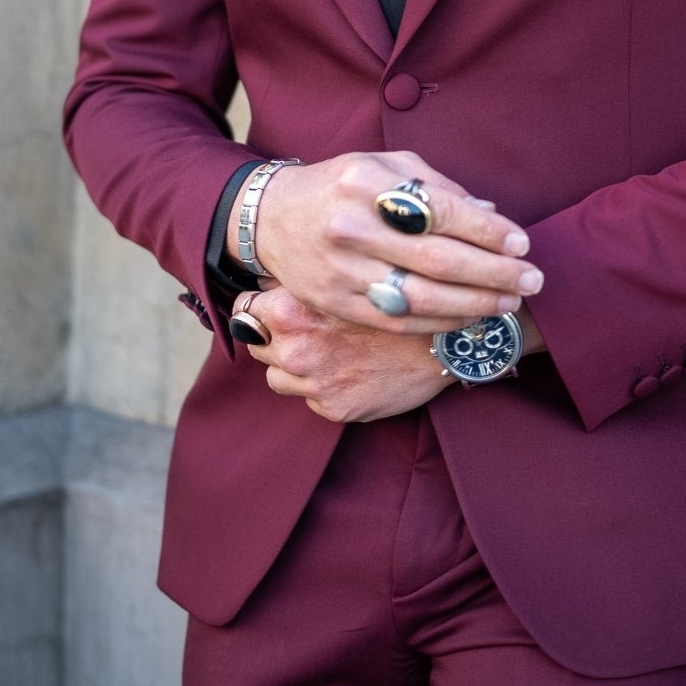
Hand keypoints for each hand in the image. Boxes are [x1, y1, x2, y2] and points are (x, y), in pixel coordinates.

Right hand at [232, 151, 541, 335]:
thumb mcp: (385, 165)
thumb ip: (437, 187)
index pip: (439, 210)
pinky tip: (470, 317)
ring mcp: (341, 270)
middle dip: (493, 272)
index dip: (486, 230)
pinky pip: (398, 320)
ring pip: (421, 297)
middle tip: (531, 279)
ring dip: (474, 303)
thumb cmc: (343, 186)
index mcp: (366, 182)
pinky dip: (440, 322)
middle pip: (437, 258)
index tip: (521, 243)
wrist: (273, 218)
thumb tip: (493, 214)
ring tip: (509, 301)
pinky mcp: (336, 303)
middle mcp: (351, 227)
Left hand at [243, 287, 453, 420]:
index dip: (258, 305)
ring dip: (293, 366)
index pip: (244, 308)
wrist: (441, 341)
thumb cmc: (393, 301)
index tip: (269, 306)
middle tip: (306, 329)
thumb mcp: (343, 277)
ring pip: (277, 375)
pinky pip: (309, 398)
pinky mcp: (333, 408)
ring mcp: (313, 383)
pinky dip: (322, 387)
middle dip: (274, 336)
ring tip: (327, 352)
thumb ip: (299, 282)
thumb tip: (264, 285)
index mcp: (291, 310)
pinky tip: (348, 371)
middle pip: (256, 343)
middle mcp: (296, 348)